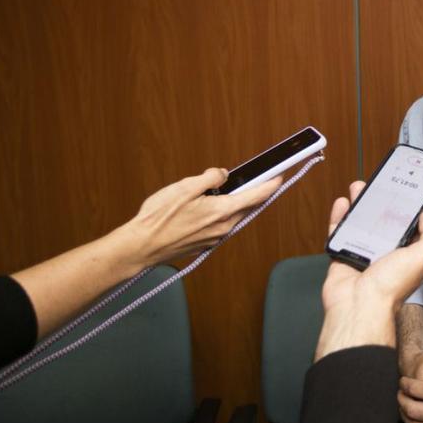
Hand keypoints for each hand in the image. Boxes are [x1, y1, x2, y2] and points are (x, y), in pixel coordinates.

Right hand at [115, 167, 281, 269]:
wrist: (141, 247)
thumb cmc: (159, 218)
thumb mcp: (184, 187)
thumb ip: (209, 178)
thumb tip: (222, 175)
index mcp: (222, 212)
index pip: (256, 196)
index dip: (271, 184)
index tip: (281, 176)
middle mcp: (223, 228)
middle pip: (247, 207)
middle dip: (252, 193)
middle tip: (253, 179)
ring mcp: (215, 238)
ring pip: (233, 216)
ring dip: (232, 204)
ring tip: (218, 192)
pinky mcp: (205, 244)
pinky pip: (220, 225)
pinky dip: (219, 214)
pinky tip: (203, 208)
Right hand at [316, 181, 422, 359]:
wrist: (359, 304)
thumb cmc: (391, 285)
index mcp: (407, 253)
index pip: (410, 226)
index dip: (408, 209)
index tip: (405, 190)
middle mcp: (385, 252)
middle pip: (383, 220)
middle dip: (381, 201)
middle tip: (379, 184)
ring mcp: (363, 253)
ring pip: (361, 222)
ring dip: (360, 204)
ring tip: (359, 187)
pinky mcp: (343, 254)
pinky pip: (340, 231)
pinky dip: (340, 216)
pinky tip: (343, 203)